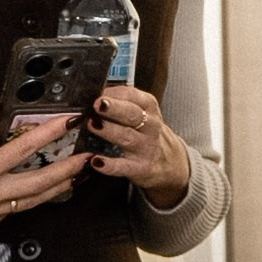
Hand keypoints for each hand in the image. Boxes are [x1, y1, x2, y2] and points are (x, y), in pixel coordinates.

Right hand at [0, 113, 86, 228]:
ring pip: (34, 199)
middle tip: (89, 156)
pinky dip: (39, 199)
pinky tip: (48, 193)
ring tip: (80, 175)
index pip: (22, 149)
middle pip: (38, 179)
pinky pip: (21, 209)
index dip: (48, 133)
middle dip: (67, 167)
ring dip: (60, 186)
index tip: (70, 120)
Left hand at [88, 84, 191, 206]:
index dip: (115, 93)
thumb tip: (91, 94)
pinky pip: (123, 167)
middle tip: (98, 104)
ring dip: (110, 131)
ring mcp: (145, 147)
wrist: (169, 161)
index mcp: (149, 109)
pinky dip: (109, 165)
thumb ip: (120, 103)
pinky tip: (96, 161)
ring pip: (127, 137)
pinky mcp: (139, 168)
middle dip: (114, 108)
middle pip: (132, 114)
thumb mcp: (142, 113)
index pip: (133, 95)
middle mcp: (150, 127)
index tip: (98, 93)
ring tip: (93, 125)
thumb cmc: (147, 133)